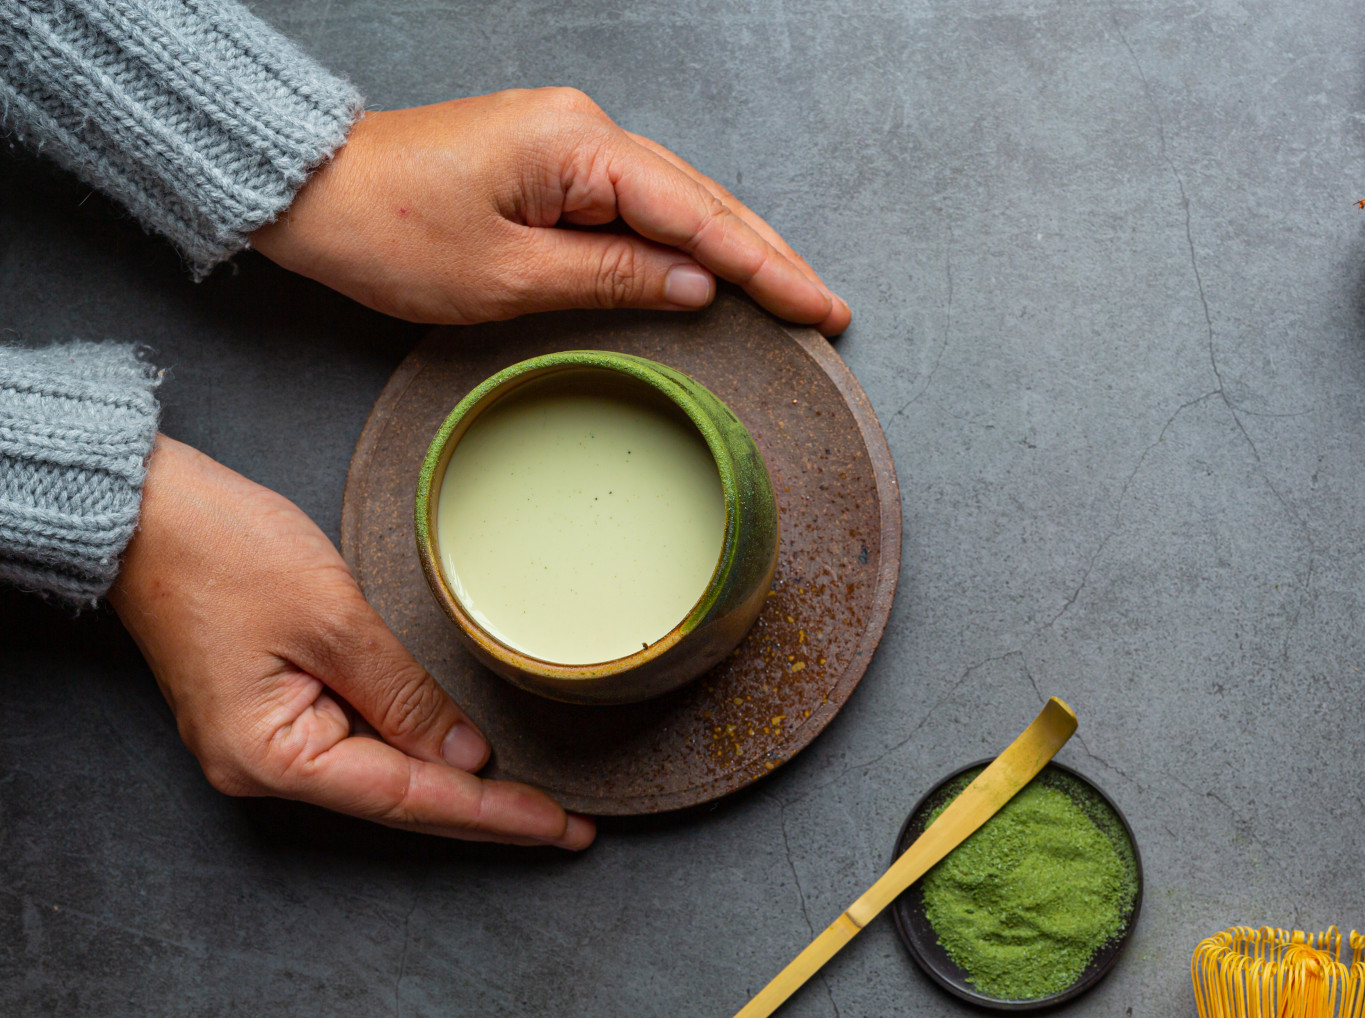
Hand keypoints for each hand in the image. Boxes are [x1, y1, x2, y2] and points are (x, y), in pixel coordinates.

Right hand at [109, 436, 593, 848]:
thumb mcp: (333, 619)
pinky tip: (468, 764)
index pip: (409, 799)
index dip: (493, 814)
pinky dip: (417, 756)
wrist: (139, 510)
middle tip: (574, 829)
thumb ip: (405, 694)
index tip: (563, 826)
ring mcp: (262, 745)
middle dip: (486, 814)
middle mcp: (261, 769)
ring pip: (384, 780)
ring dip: (457, 791)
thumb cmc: (219, 550)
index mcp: (270, 757)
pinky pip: (360, 748)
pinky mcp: (271, 714)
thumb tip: (466, 753)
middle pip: (400, 803)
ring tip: (540, 805)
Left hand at [249, 87, 850, 332]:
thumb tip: (697, 288)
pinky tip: (717, 272)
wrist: (306, 191)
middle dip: (769, 257)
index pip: (695, 215)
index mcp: (577, 147)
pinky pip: (638, 203)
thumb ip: (614, 278)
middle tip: (828, 308)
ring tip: (792, 295)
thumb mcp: (508, 277)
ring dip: (734, 250)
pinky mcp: (551, 162)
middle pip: (702, 200)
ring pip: (676, 201)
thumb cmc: (387, 232)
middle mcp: (584, 130)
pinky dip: (684, 240)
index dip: (764, 267)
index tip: (817, 307)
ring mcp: (568, 141)